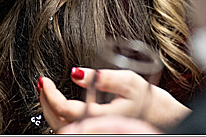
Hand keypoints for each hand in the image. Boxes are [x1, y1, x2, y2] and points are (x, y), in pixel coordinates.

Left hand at [41, 68, 189, 130]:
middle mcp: (95, 128)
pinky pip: (72, 128)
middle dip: (46, 103)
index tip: (44, 80)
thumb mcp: (129, 82)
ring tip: (47, 93)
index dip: (50, 95)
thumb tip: (77, 74)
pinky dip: (61, 117)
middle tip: (41, 85)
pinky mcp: (98, 130)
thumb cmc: (150, 100)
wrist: (164, 117)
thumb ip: (102, 78)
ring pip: (63, 128)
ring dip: (51, 111)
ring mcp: (96, 131)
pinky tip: (61, 104)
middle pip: (59, 123)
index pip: (64, 109)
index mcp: (100, 117)